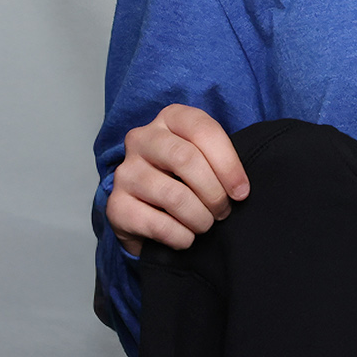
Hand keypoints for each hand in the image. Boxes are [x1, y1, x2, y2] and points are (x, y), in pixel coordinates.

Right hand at [106, 104, 249, 251]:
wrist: (150, 211)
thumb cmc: (188, 179)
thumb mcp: (208, 159)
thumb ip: (222, 162)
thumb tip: (240, 189)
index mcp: (170, 119)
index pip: (203, 130)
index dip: (229, 164)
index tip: (241, 192)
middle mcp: (142, 139)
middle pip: (186, 159)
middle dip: (214, 192)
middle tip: (223, 211)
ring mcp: (125, 171)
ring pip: (173, 195)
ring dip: (199, 218)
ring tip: (205, 224)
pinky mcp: (115, 205)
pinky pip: (157, 224)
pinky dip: (180, 236)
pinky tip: (185, 237)